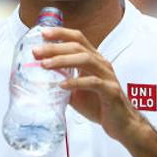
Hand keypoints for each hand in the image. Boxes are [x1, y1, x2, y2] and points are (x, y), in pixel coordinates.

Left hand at [32, 26, 147, 143]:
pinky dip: (76, 82)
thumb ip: (61, 82)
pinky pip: (93, 82)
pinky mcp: (111, 91)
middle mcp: (101, 64)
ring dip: (63, 61)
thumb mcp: (75, 91)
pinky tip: (62, 85)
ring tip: (45, 65)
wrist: (121, 123)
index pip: (78, 39)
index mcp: (93, 60)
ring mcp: (107, 76)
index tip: (43, 33)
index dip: (61, 33)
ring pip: (86, 60)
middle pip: (78, 47)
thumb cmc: (99, 104)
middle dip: (55, 47)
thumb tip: (38, 80)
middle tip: (36, 52)